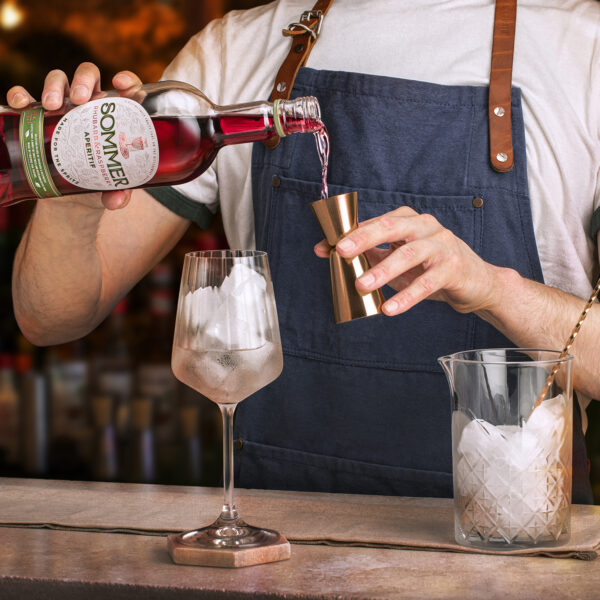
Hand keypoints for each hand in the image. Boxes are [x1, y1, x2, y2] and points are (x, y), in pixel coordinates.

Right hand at [6, 62, 143, 209]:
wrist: (73, 197)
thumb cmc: (101, 181)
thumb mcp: (112, 186)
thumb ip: (120, 191)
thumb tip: (116, 201)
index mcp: (116, 115)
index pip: (126, 88)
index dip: (127, 80)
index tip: (122, 85)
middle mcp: (91, 105)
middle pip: (88, 76)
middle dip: (83, 81)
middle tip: (80, 99)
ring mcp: (64, 108)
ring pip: (58, 80)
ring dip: (54, 86)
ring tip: (52, 106)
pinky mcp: (39, 118)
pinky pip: (27, 98)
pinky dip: (21, 96)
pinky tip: (20, 105)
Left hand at [314, 206, 502, 316]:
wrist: (476, 284)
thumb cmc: (430, 269)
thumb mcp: (397, 260)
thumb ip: (369, 255)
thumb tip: (330, 253)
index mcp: (409, 220)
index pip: (375, 223)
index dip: (349, 234)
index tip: (324, 248)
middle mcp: (426, 226)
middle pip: (392, 226)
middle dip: (364, 237)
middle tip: (341, 252)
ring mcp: (442, 245)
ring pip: (409, 254)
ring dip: (382, 270)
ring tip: (361, 285)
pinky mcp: (454, 268)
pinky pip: (427, 283)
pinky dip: (407, 297)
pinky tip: (389, 309)